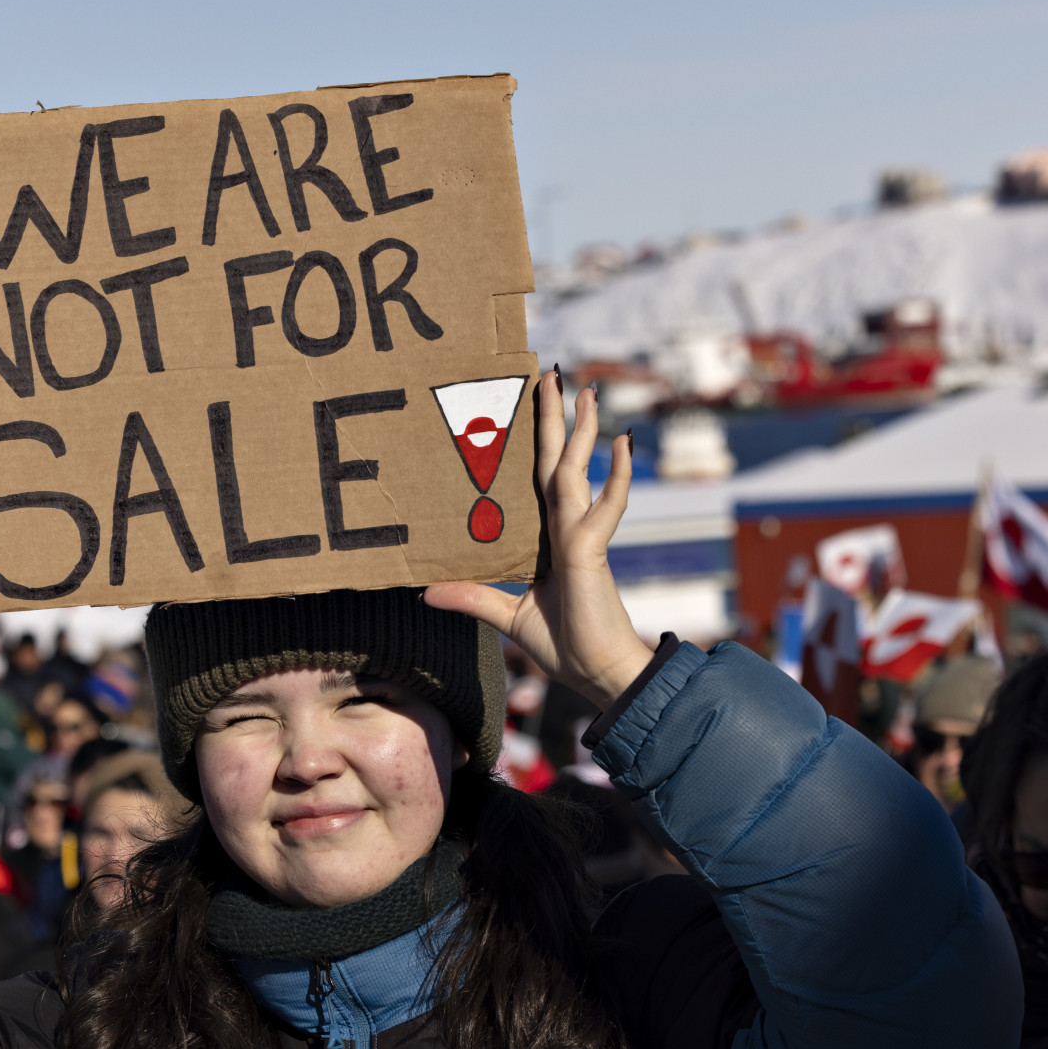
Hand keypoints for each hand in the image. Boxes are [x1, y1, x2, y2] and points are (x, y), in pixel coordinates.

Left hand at [426, 370, 652, 709]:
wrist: (596, 674)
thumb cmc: (564, 645)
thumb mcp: (506, 615)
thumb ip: (472, 596)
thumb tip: (426, 589)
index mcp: (548, 537)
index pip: (540, 478)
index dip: (536, 441)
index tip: (531, 403)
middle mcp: (565, 527)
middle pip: (558, 461)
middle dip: (556, 418)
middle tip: (553, 374)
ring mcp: (580, 535)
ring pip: (577, 471)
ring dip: (581, 430)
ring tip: (585, 392)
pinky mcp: (591, 550)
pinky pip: (606, 506)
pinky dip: (617, 476)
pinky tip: (622, 441)